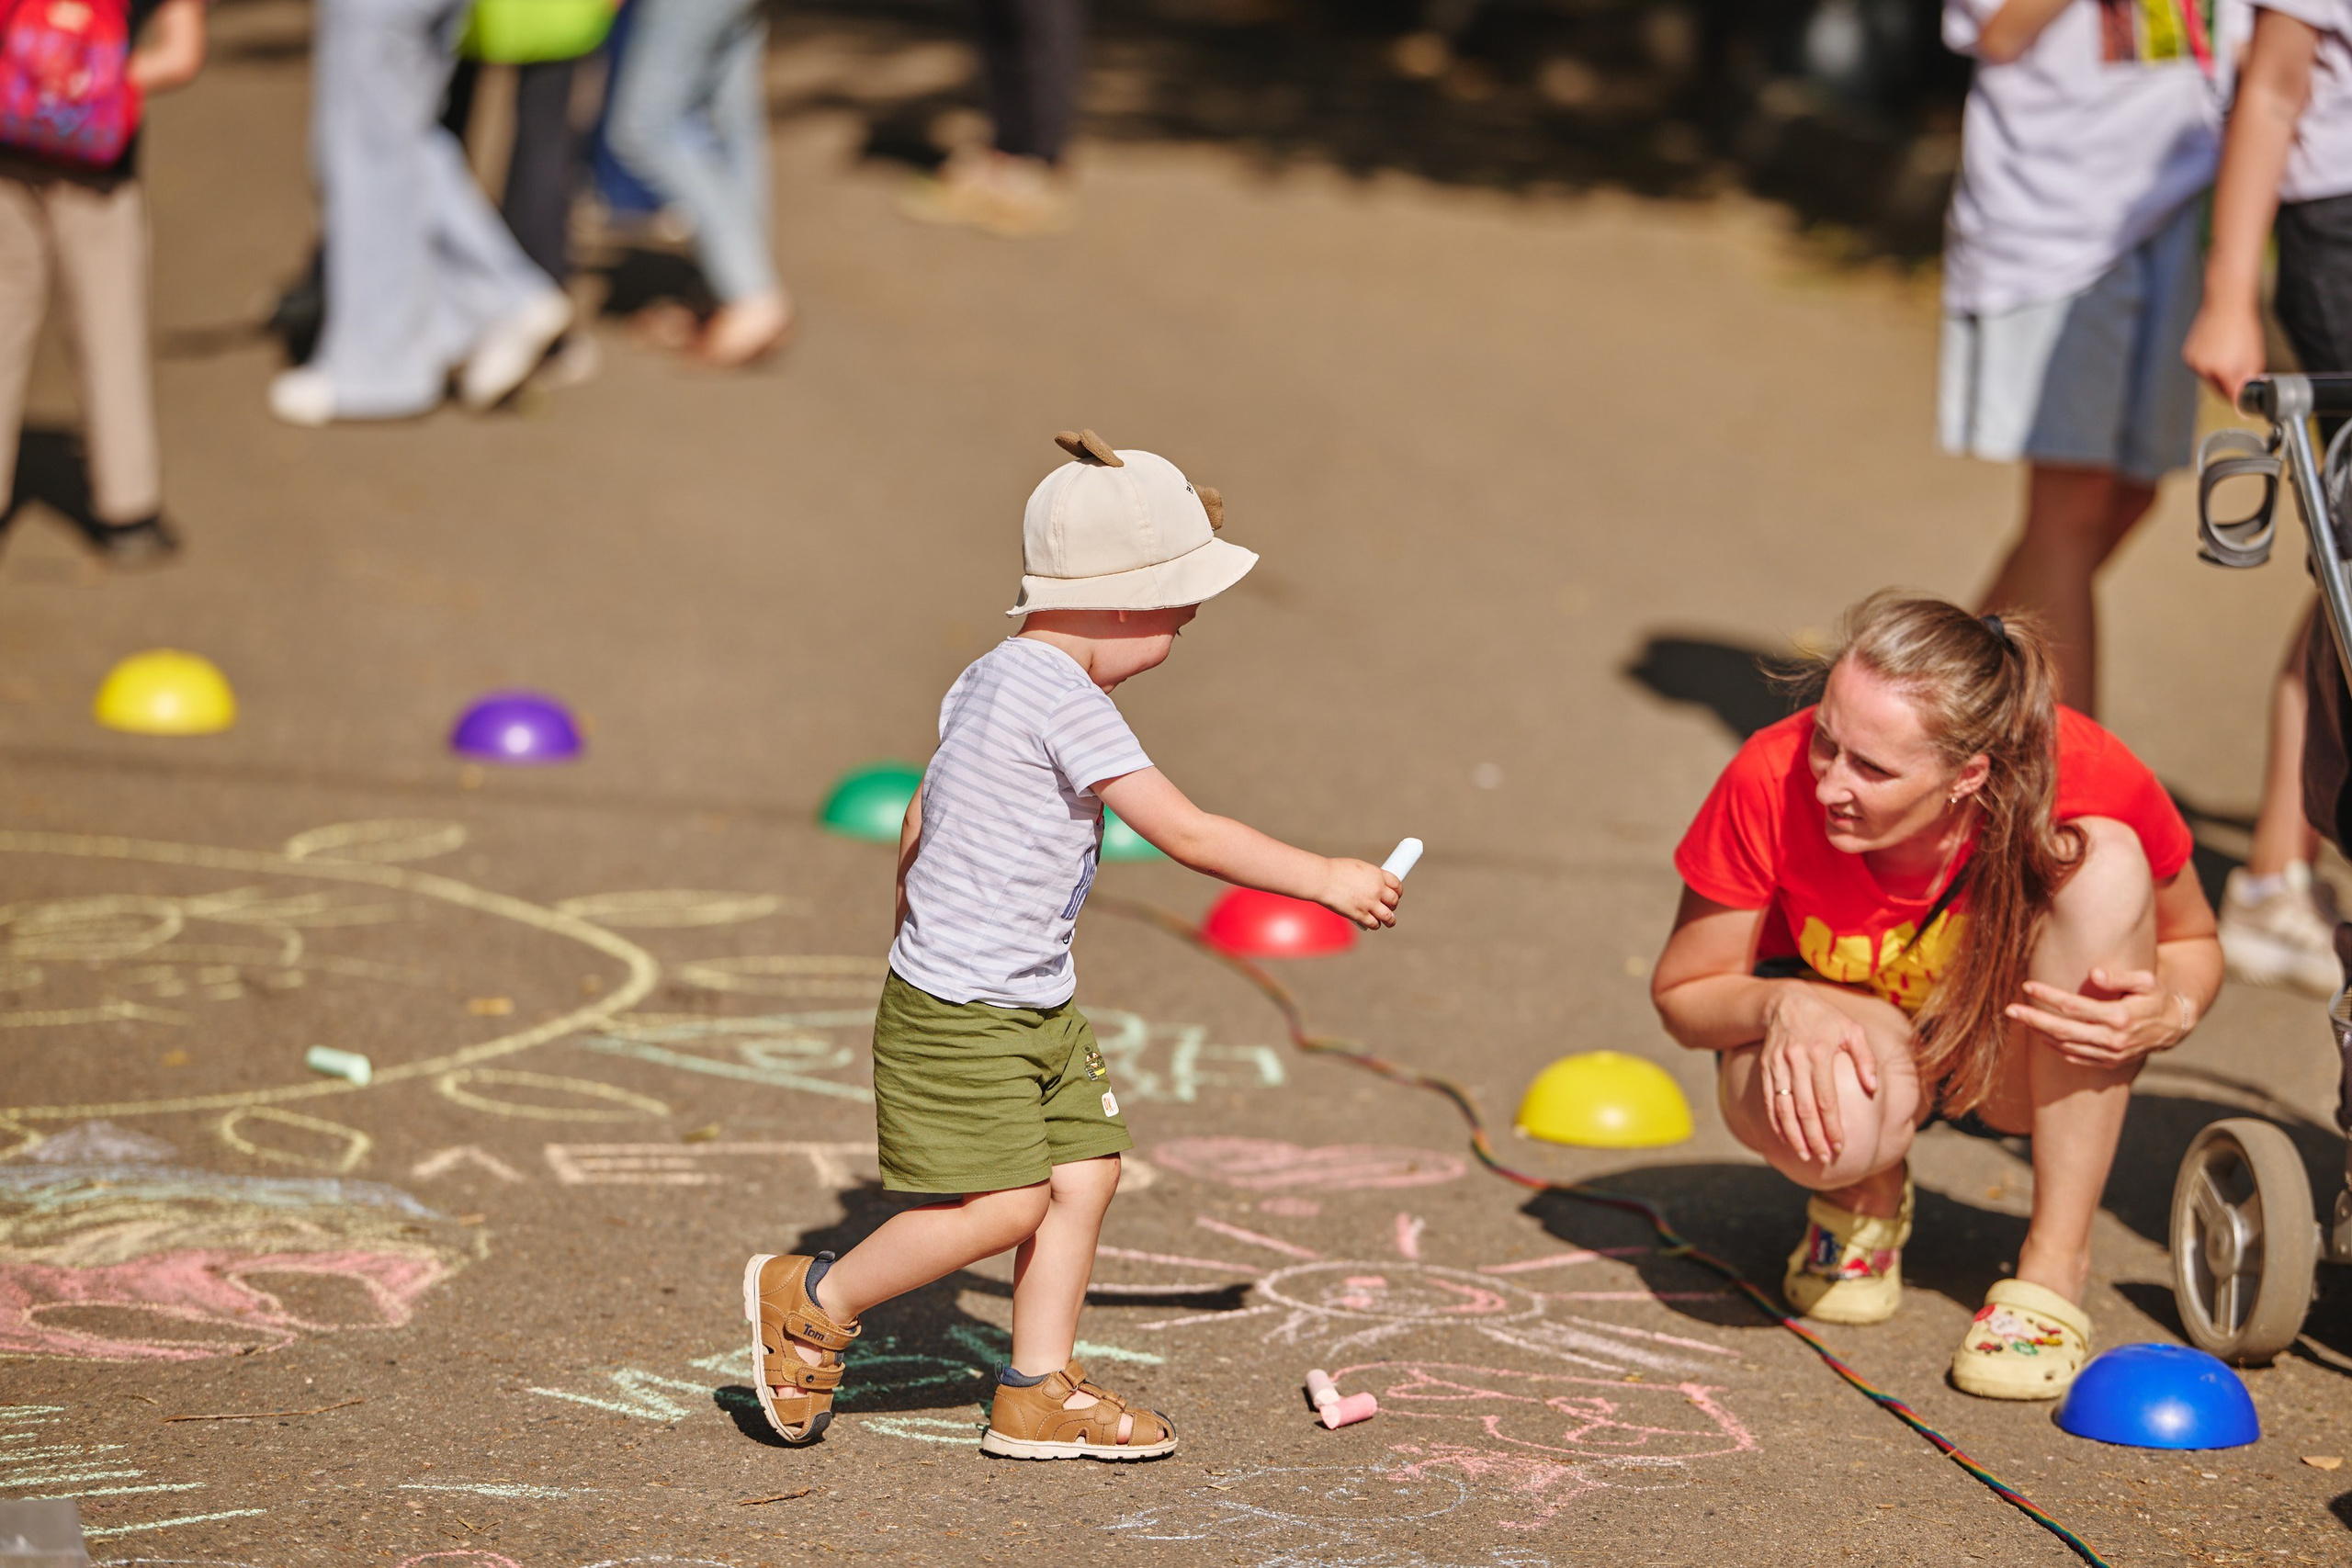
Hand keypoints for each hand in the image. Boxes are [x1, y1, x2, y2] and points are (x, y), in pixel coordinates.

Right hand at [1318, 858, 1400, 929]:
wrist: (1322, 880)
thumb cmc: (1335, 871)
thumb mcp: (1357, 867)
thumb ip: (1369, 877)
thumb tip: (1374, 885)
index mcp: (1377, 874)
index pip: (1397, 884)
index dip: (1398, 891)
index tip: (1396, 894)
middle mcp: (1376, 889)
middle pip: (1394, 901)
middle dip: (1393, 905)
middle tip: (1389, 907)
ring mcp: (1369, 903)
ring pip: (1388, 916)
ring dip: (1390, 920)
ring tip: (1390, 921)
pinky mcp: (1360, 915)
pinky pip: (1374, 923)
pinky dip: (1375, 925)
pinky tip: (1374, 924)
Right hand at [1757, 987, 1879, 1161]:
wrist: (1785, 1002)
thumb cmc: (1826, 1018)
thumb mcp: (1853, 1029)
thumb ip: (1865, 1058)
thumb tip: (1873, 1087)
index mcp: (1819, 1053)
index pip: (1826, 1099)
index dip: (1832, 1125)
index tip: (1841, 1146)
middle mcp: (1796, 1061)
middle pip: (1803, 1108)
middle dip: (1814, 1137)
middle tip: (1825, 1158)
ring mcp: (1778, 1065)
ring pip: (1783, 1107)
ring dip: (1793, 1134)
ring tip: (1804, 1155)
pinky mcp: (1766, 1068)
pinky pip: (1770, 1100)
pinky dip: (1776, 1121)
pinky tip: (1785, 1137)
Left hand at [2007, 967, 2188, 1067]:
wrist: (2175, 1025)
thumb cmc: (2156, 996)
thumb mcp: (2146, 981)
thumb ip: (2119, 977)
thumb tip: (2093, 973)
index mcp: (2120, 1017)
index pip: (2074, 1007)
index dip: (2048, 996)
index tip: (2027, 986)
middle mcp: (2113, 1039)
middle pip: (2063, 1030)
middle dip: (2033, 1019)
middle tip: (2009, 1010)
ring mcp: (2111, 1054)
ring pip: (2066, 1046)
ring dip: (2040, 1033)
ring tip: (2020, 1020)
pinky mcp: (2109, 1062)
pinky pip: (2076, 1058)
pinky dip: (2056, 1048)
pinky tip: (2041, 1036)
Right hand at [2183, 301, 2265, 405]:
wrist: (2225, 304)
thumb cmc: (2243, 328)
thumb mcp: (2253, 356)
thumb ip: (2247, 380)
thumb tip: (2242, 401)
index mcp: (2222, 370)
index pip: (2230, 397)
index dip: (2238, 402)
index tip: (2244, 407)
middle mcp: (2204, 369)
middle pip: (2218, 390)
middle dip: (2229, 385)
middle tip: (2240, 373)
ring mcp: (2193, 363)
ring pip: (2208, 379)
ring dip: (2218, 374)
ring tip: (2228, 355)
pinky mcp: (2187, 356)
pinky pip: (2199, 368)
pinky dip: (2208, 364)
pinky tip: (2217, 349)